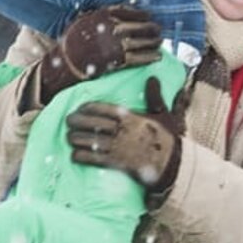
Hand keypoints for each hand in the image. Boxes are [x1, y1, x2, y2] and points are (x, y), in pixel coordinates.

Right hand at [39, 5, 161, 102]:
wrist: (65, 61)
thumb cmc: (74, 40)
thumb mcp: (85, 20)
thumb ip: (102, 15)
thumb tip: (121, 10)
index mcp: (103, 15)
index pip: (129, 11)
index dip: (142, 14)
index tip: (149, 16)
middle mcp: (112, 28)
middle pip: (139, 26)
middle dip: (151, 28)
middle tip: (158, 30)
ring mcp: (115, 44)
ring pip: (141, 42)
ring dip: (153, 42)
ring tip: (159, 42)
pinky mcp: (116, 60)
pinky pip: (138, 58)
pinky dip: (149, 57)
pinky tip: (157, 56)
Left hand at [66, 77, 181, 193]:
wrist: (173, 163)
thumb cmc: (167, 138)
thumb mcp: (163, 114)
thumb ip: (155, 97)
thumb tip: (152, 78)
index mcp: (132, 118)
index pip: (106, 109)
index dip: (91, 108)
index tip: (80, 107)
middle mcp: (123, 132)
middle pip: (95, 124)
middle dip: (79, 122)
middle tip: (68, 120)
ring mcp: (119, 148)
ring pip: (92, 141)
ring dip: (78, 139)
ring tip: (69, 137)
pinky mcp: (118, 164)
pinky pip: (95, 159)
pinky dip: (83, 157)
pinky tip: (74, 155)